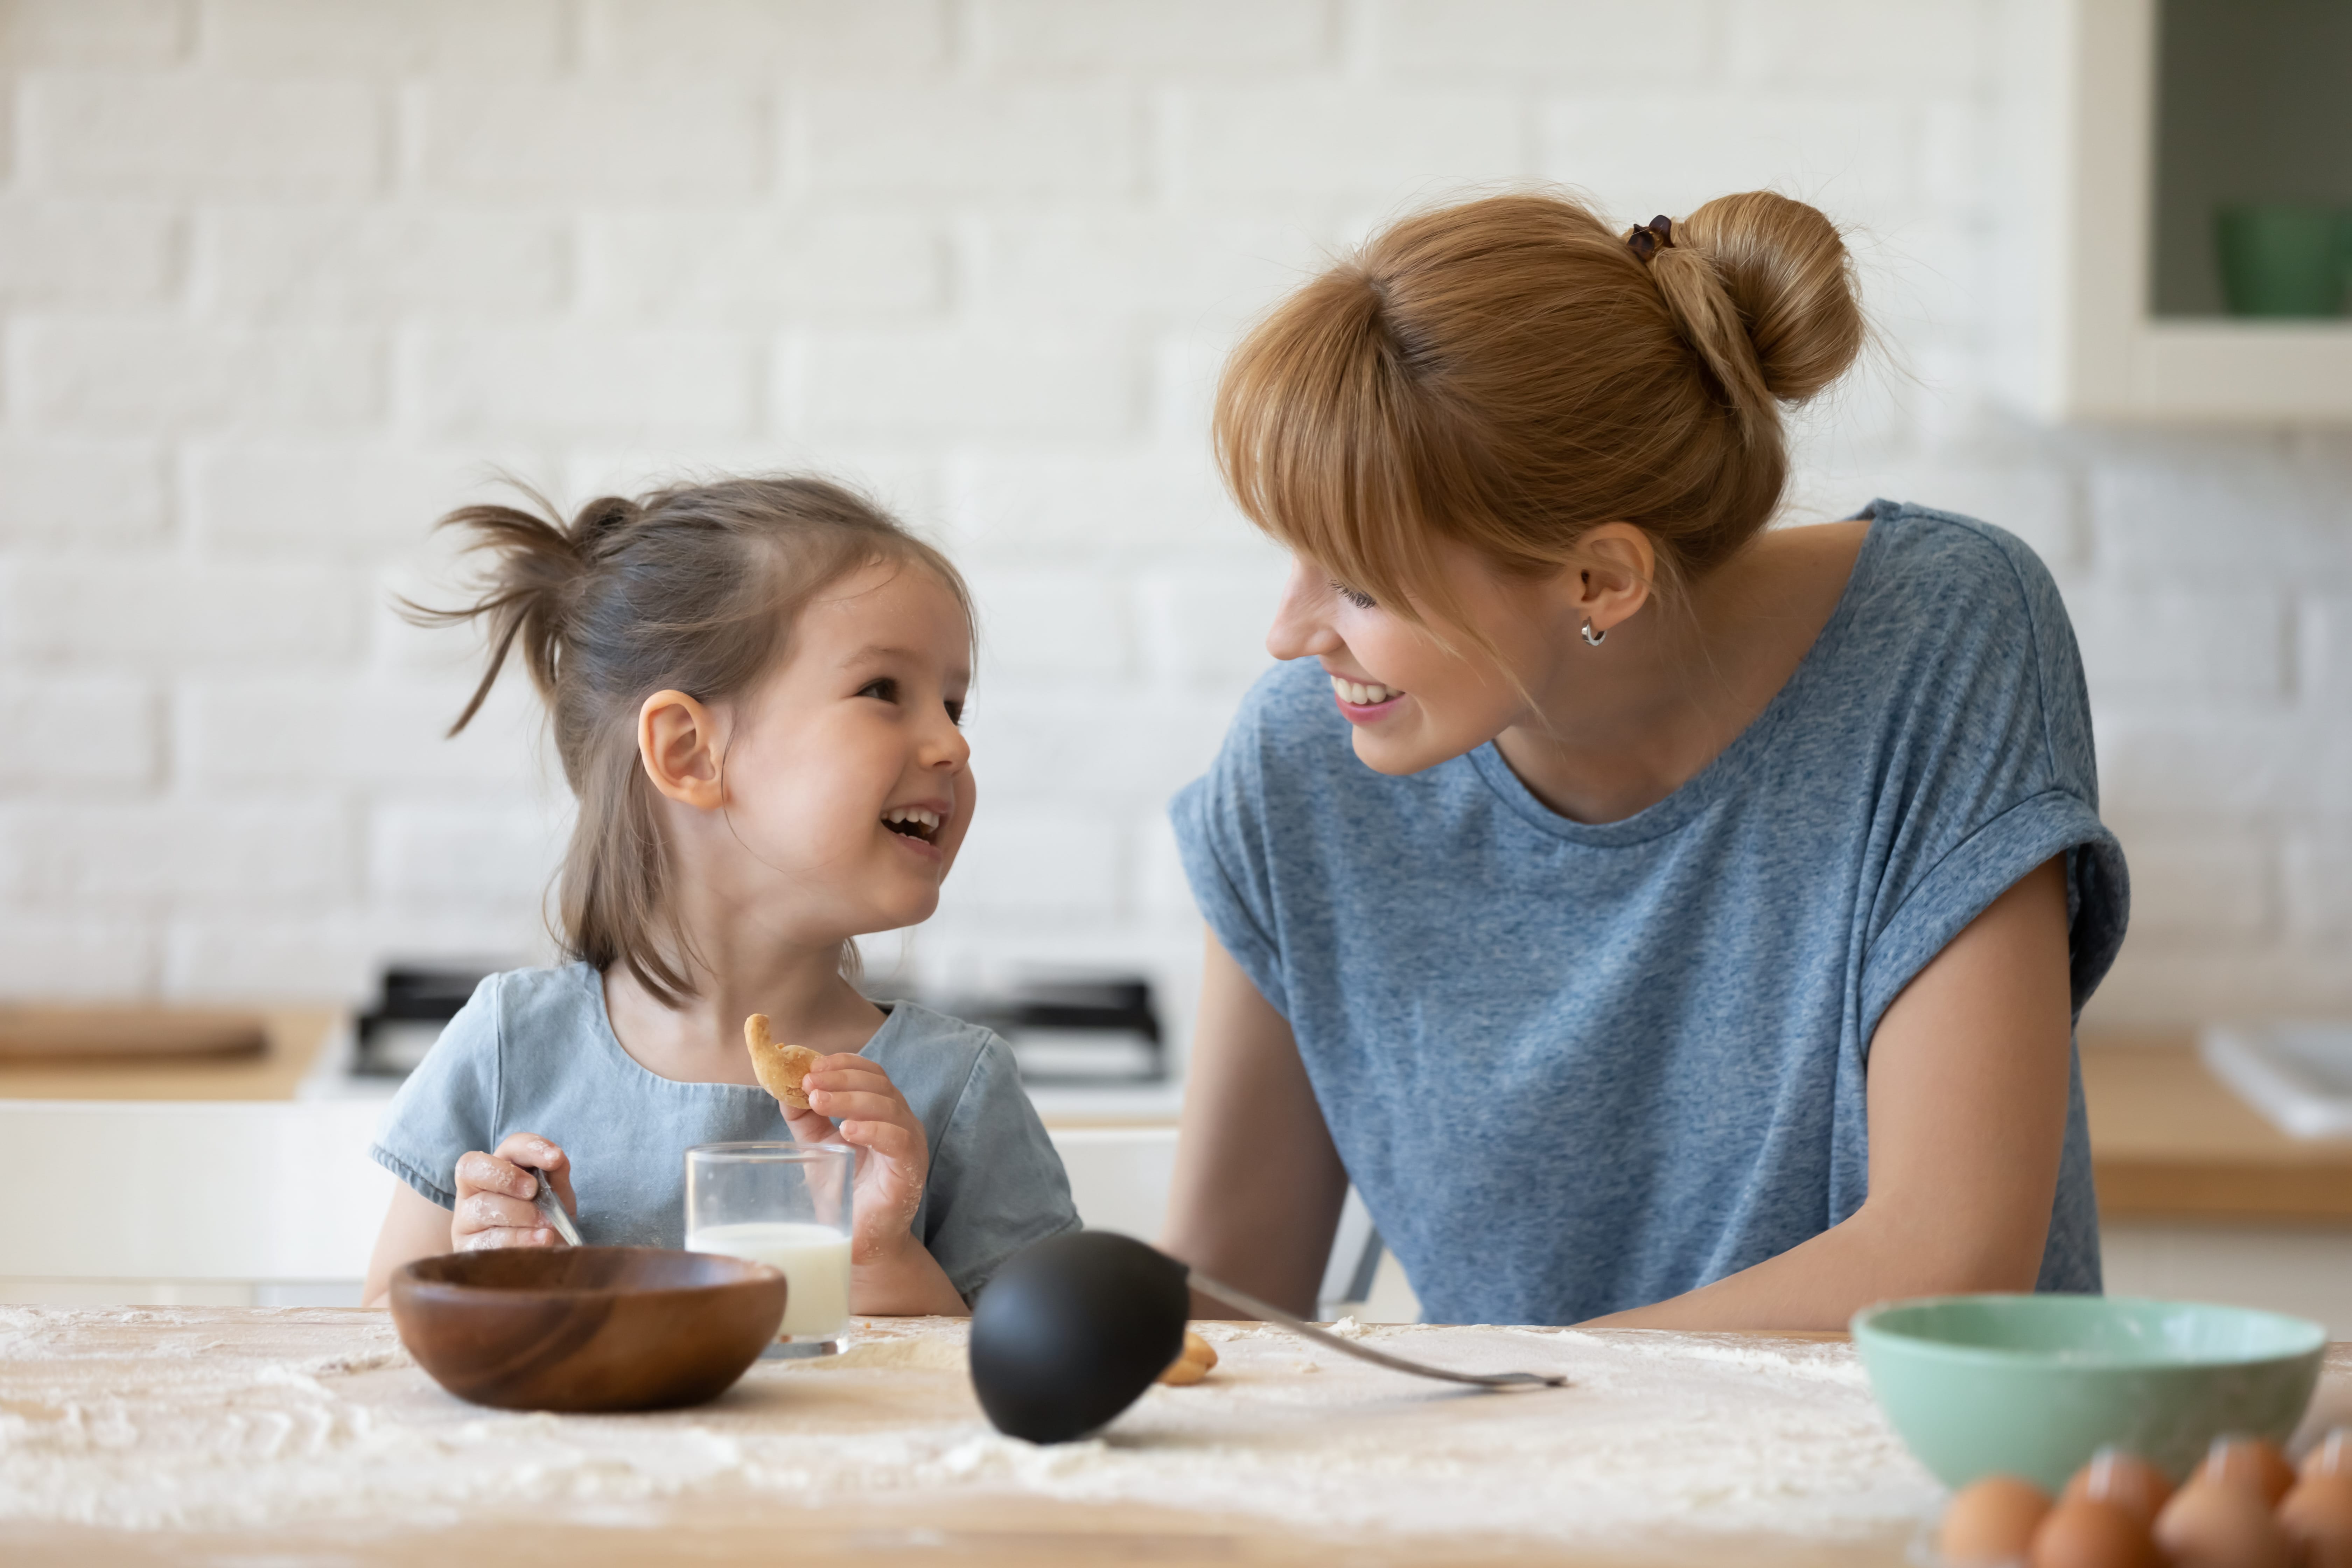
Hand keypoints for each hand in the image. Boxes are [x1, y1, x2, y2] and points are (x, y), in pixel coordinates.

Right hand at [451, 1132, 576, 1251]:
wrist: (545, 1257)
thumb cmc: (546, 1218)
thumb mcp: (556, 1193)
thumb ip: (556, 1172)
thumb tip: (555, 1158)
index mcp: (498, 1167)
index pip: (508, 1147)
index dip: (530, 1147)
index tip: (555, 1159)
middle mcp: (473, 1189)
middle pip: (472, 1168)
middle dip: (508, 1177)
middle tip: (534, 1192)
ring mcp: (465, 1219)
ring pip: (483, 1206)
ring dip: (521, 1213)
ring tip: (548, 1224)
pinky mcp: (466, 1247)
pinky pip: (488, 1240)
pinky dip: (519, 1238)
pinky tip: (541, 1240)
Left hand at [785, 1056, 928, 1266]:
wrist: (863, 1240)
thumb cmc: (845, 1192)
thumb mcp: (819, 1147)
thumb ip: (805, 1118)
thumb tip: (783, 1087)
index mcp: (881, 1111)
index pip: (869, 1073)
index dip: (842, 1064)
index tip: (810, 1067)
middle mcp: (900, 1120)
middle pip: (878, 1083)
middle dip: (841, 1078)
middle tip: (809, 1084)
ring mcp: (909, 1143)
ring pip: (888, 1105)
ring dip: (850, 1098)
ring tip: (819, 1101)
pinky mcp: (911, 1168)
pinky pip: (897, 1139)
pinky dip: (872, 1129)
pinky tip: (847, 1131)